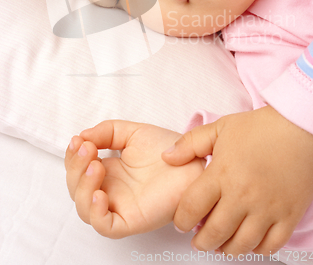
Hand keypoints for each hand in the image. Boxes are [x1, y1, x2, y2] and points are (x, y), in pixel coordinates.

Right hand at [65, 120, 203, 237]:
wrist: (194, 160)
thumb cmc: (168, 149)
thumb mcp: (133, 132)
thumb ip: (107, 131)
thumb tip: (82, 136)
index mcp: (110, 171)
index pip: (79, 169)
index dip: (73, 156)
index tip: (78, 140)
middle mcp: (112, 189)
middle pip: (77, 188)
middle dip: (75, 168)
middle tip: (87, 149)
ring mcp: (120, 205)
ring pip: (85, 209)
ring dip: (82, 186)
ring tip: (96, 165)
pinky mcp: (132, 220)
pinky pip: (105, 226)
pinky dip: (95, 212)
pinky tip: (100, 192)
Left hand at [162, 105, 312, 255]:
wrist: (300, 128)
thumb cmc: (259, 127)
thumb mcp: (220, 128)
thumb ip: (190, 143)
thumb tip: (166, 157)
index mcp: (221, 174)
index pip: (191, 208)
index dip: (181, 220)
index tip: (182, 222)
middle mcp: (242, 195)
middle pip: (214, 233)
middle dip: (200, 241)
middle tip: (198, 239)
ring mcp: (267, 208)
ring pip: (240, 244)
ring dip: (226, 248)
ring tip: (220, 243)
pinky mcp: (288, 215)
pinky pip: (270, 245)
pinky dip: (256, 249)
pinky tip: (248, 241)